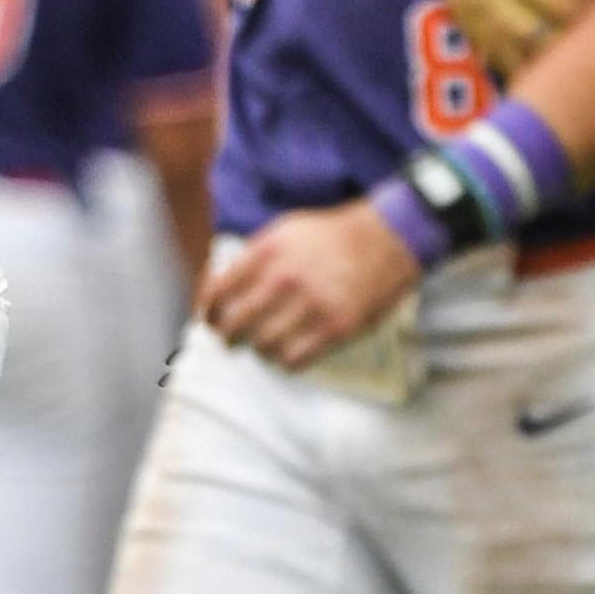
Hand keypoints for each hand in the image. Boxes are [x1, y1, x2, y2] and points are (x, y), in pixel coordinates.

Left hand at [198, 200, 420, 369]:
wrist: (387, 239)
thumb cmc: (331, 236)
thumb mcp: (283, 231)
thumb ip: (253, 257)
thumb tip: (222, 285)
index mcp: (266, 253)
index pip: (219, 291)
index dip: (207, 310)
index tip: (208, 318)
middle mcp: (284, 280)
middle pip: (236, 323)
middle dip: (226, 336)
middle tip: (228, 339)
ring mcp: (312, 306)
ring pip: (264, 345)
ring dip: (256, 349)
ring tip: (259, 346)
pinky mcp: (337, 328)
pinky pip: (296, 359)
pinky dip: (283, 362)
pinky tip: (284, 356)